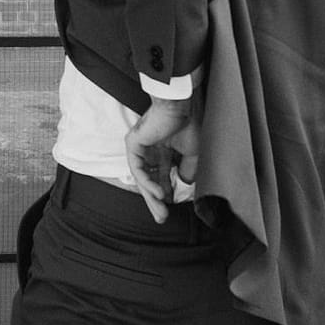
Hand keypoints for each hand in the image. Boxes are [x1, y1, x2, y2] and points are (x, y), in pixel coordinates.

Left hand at [125, 97, 198, 222]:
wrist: (180, 106)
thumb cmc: (187, 124)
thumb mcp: (192, 153)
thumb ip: (188, 170)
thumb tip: (185, 184)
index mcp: (163, 151)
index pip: (161, 177)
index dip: (167, 193)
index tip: (171, 208)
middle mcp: (150, 151)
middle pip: (150, 181)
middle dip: (156, 201)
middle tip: (162, 218)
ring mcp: (140, 148)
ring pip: (142, 178)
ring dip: (151, 196)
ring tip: (161, 211)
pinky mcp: (133, 144)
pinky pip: (138, 168)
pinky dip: (147, 182)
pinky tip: (158, 194)